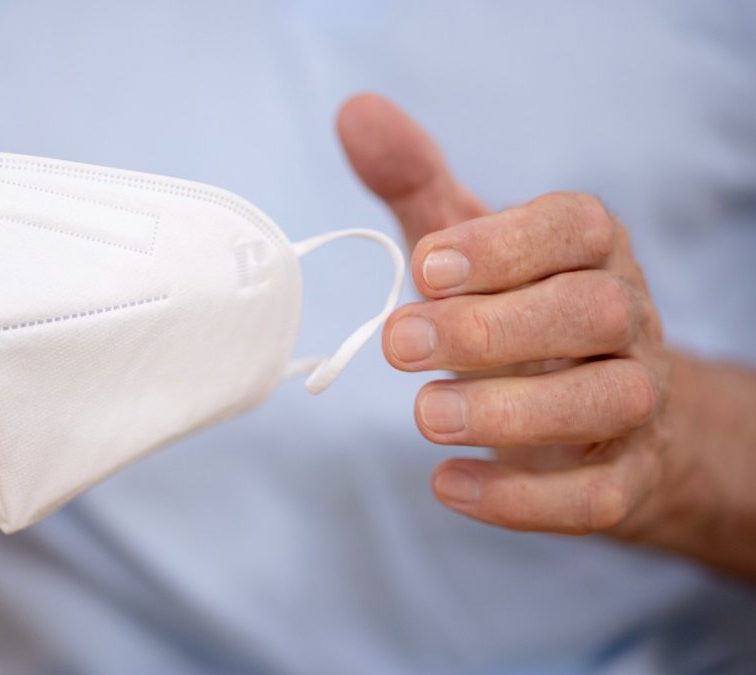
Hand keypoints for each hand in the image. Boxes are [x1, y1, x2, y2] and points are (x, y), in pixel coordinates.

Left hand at [338, 95, 678, 535]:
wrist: (603, 417)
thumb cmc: (517, 312)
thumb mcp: (467, 245)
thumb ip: (416, 183)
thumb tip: (355, 114)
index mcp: (588, 252)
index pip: (574, 228)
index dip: (504, 243)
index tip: (427, 265)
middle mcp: (624, 319)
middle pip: (591, 312)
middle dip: (492, 328)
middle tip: (401, 343)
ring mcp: (634, 401)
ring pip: (605, 400)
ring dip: (511, 412)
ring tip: (425, 415)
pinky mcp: (622, 477)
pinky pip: (594, 495)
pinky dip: (521, 497)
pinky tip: (448, 484)